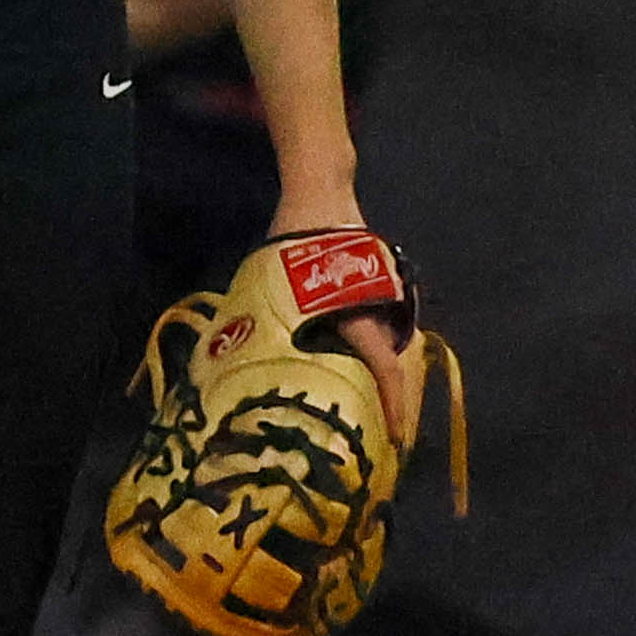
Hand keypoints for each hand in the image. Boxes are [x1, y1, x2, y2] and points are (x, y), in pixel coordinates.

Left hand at [271, 188, 420, 457]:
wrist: (322, 193)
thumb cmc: (298, 237)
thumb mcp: (275, 282)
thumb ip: (267, 323)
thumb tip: (239, 364)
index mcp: (358, 310)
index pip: (384, 367)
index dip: (392, 406)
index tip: (396, 440)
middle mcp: (381, 308)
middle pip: (392, 364)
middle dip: (390, 403)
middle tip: (382, 442)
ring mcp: (385, 299)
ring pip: (386, 350)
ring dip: (379, 382)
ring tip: (370, 417)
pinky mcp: (378, 293)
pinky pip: (378, 333)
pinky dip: (371, 357)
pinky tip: (355, 375)